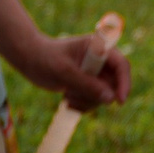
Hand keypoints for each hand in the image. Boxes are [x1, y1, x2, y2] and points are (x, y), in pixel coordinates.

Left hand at [10, 32, 131, 112]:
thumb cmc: (44, 58)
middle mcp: (101, 60)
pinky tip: (67, 98)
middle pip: (114, 84)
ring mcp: (95, 73)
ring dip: (86, 101)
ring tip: (67, 96)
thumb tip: (110, 98)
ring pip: (104, 95)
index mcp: (99, 48)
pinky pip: (94, 100)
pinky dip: (82, 104)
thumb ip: (87, 84)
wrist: (28, 59)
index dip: (124, 83)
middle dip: (96, 95)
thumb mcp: (64, 71)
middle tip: (74, 96)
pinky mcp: (88, 84)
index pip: (121, 66)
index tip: (120, 100)